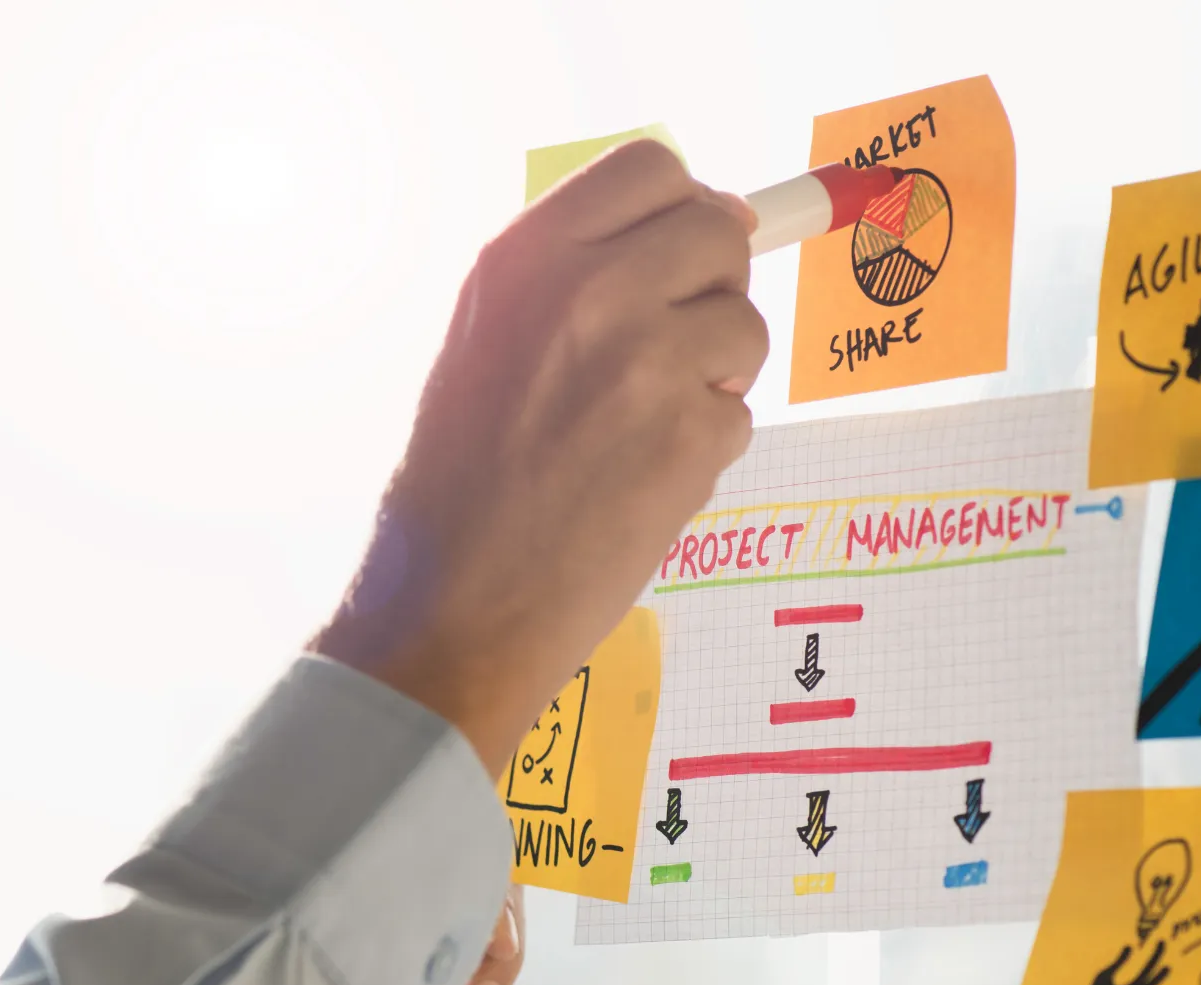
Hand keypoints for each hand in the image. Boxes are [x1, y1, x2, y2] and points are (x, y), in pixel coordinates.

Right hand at [314, 140, 766, 773]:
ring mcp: (649, 361)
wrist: (456, 602)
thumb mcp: (489, 340)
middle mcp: (593, 290)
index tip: (680, 257)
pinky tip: (642, 483)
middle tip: (670, 354)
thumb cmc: (461, 484)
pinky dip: (705, 450)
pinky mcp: (692, 435)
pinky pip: (738, 416)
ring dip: (715, 378)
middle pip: (719, 231)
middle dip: (713, 289)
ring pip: (744, 329)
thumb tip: (713, 221)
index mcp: (528, 255)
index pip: (653, 166)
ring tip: (642, 432)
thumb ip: (582, 277)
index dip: (682, 208)